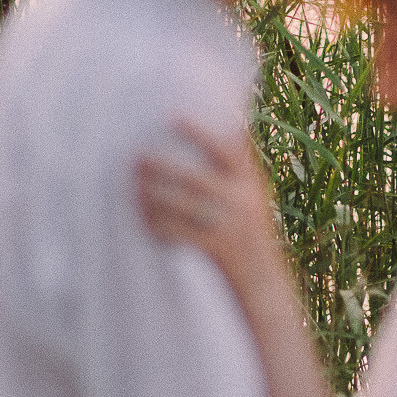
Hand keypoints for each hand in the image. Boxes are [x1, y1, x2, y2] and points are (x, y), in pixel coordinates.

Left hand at [137, 121, 277, 277]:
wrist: (262, 278)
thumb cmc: (251, 227)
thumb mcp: (253, 192)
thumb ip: (240, 163)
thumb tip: (231, 120)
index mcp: (249, 181)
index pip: (227, 150)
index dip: (201, 134)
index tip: (174, 118)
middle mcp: (241, 200)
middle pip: (197, 179)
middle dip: (165, 167)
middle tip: (137, 157)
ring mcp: (230, 225)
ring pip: (184, 207)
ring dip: (155, 196)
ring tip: (134, 187)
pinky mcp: (217, 249)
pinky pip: (181, 234)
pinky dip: (160, 226)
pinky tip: (143, 220)